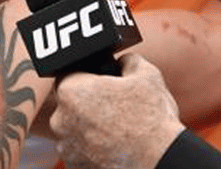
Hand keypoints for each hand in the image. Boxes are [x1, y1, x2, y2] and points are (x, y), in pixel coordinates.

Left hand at [49, 54, 184, 168]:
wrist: (160, 162)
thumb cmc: (151, 120)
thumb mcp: (146, 75)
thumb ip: (128, 61)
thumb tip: (124, 62)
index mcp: (70, 91)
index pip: (70, 75)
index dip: (89, 78)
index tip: (104, 85)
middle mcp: (60, 120)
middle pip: (70, 105)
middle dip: (88, 104)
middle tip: (115, 109)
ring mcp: (66, 147)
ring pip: (75, 130)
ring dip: (90, 129)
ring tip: (118, 131)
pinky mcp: (74, 166)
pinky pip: (81, 152)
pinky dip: (94, 149)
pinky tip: (115, 147)